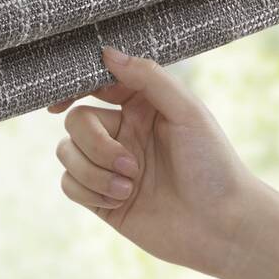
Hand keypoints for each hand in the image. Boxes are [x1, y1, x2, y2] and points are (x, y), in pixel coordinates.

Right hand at [48, 46, 265, 277]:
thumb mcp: (187, 111)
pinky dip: (89, 191)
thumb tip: (106, 52)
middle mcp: (123, 132)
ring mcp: (110, 166)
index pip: (97, 85)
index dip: (72, 88)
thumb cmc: (212, 164)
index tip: (57, 102)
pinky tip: (120, 199)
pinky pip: (69, 185)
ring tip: (129, 186)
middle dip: (95, 143)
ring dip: (94, 171)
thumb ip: (148, 77)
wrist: (220, 226)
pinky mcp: (102, 199)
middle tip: (129, 163)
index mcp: (142, 105)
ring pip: (67, 153)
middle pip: (76, 120)